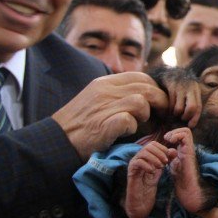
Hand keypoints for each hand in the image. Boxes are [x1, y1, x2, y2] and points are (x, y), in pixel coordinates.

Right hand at [52, 72, 168, 159]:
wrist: (56, 141)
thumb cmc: (79, 124)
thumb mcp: (96, 99)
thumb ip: (117, 94)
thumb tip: (143, 96)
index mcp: (104, 82)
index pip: (141, 76)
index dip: (156, 88)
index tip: (159, 102)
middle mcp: (105, 91)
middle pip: (147, 87)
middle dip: (160, 102)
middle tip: (162, 115)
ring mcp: (104, 107)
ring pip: (141, 101)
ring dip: (146, 115)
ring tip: (140, 125)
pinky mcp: (104, 125)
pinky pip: (129, 121)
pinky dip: (132, 128)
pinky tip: (125, 133)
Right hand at [125, 141, 175, 217]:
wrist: (141, 200)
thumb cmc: (149, 185)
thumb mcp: (160, 170)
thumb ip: (165, 160)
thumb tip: (173, 150)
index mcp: (145, 156)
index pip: (153, 144)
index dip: (162, 149)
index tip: (168, 158)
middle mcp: (138, 157)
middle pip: (148, 146)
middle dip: (159, 153)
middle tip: (165, 162)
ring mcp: (133, 163)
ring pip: (143, 152)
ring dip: (154, 159)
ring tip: (160, 167)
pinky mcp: (131, 171)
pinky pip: (138, 162)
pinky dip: (147, 165)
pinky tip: (152, 172)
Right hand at [166, 77, 201, 127]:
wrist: (170, 71)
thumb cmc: (181, 85)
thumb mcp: (190, 91)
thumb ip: (193, 101)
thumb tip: (192, 120)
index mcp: (196, 90)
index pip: (199, 107)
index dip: (195, 118)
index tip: (191, 126)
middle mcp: (190, 89)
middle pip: (192, 107)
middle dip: (187, 116)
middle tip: (182, 118)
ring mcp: (180, 87)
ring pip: (179, 108)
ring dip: (176, 113)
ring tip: (175, 113)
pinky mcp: (171, 87)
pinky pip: (171, 104)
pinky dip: (170, 109)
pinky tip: (169, 108)